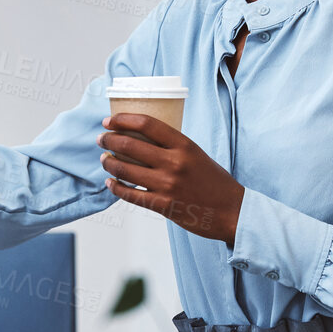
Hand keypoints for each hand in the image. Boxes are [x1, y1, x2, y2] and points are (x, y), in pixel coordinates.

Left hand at [98, 114, 243, 244]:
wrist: (232, 211)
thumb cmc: (214, 181)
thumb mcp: (196, 154)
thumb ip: (172, 147)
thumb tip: (141, 139)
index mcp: (184, 145)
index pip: (147, 124)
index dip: (123, 120)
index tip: (109, 121)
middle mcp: (174, 162)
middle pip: (130, 145)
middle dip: (109, 140)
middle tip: (101, 140)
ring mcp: (167, 185)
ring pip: (125, 170)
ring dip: (109, 164)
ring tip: (104, 160)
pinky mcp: (163, 205)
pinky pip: (130, 195)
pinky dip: (116, 188)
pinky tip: (111, 183)